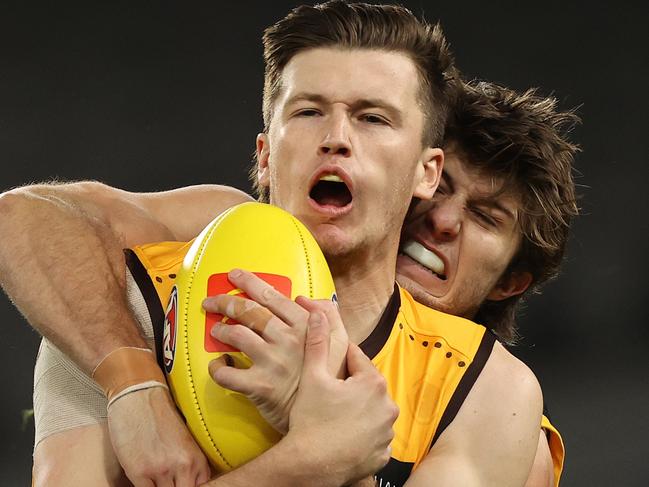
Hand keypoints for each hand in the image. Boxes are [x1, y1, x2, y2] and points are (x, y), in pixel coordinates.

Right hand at [108, 386, 210, 486]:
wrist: (139, 394)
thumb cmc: (159, 416)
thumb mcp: (184, 442)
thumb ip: (188, 465)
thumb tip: (187, 482)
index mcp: (197, 459)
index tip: (180, 482)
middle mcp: (184, 465)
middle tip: (167, 482)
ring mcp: (162, 469)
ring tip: (155, 479)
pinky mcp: (139, 471)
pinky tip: (142, 480)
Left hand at [204, 269, 347, 433]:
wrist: (327, 417)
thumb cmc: (329, 377)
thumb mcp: (340, 341)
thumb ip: (328, 314)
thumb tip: (304, 298)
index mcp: (304, 326)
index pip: (271, 297)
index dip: (249, 282)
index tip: (234, 275)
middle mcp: (288, 340)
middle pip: (249, 312)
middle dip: (226, 301)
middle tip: (211, 301)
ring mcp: (273, 363)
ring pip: (236, 336)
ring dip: (221, 330)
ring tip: (216, 330)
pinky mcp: (260, 387)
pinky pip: (228, 374)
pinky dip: (217, 367)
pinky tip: (217, 364)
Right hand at [287, 311, 397, 485]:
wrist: (311, 465)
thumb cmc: (312, 419)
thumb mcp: (313, 376)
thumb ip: (318, 342)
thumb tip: (318, 313)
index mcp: (373, 383)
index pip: (357, 359)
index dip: (340, 359)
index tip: (328, 364)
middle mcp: (387, 406)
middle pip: (367, 386)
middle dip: (351, 385)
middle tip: (329, 392)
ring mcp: (387, 432)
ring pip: (372, 411)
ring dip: (358, 410)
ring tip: (335, 414)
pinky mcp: (383, 454)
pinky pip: (374, 437)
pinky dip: (363, 434)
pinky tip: (345, 434)